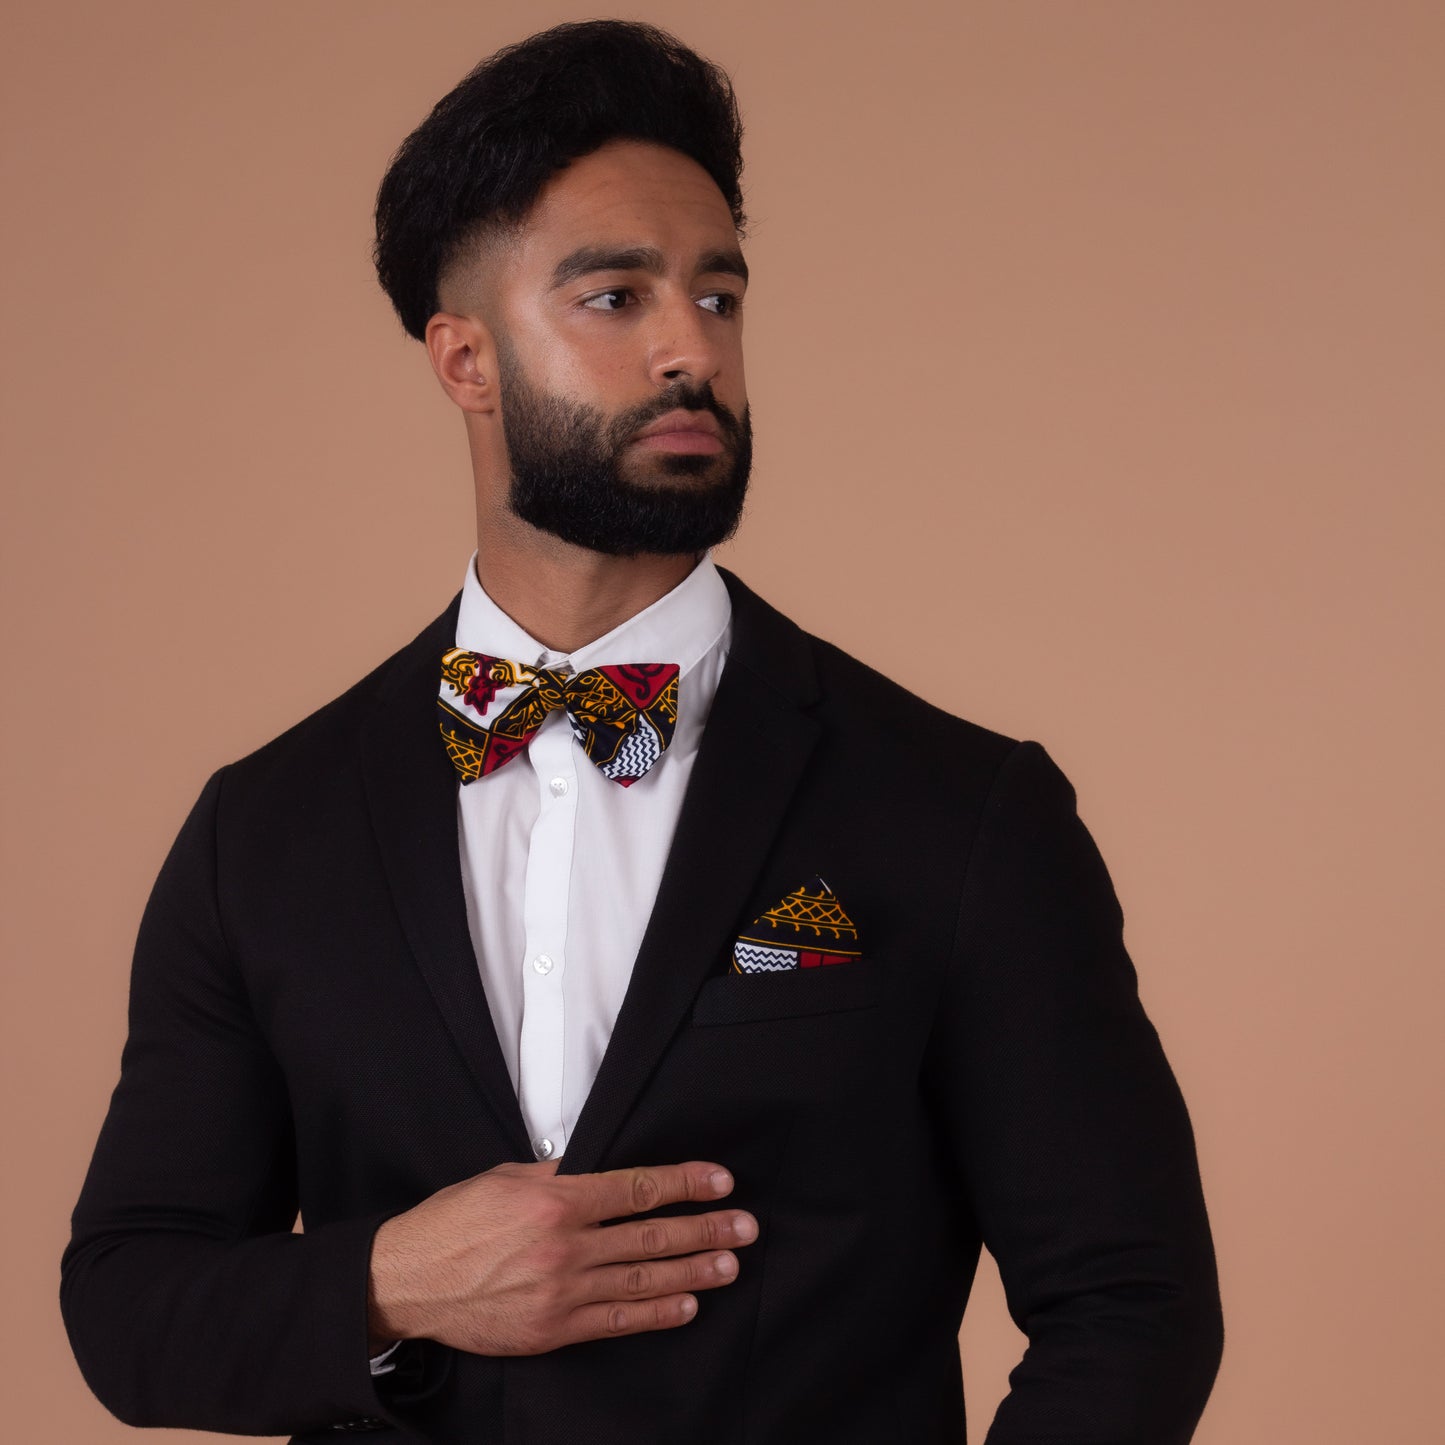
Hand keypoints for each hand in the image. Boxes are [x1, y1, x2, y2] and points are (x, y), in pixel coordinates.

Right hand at [366, 1159, 756, 1354]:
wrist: (408, 1279)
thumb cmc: (454, 1221)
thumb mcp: (507, 1177)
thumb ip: (560, 1172)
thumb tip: (604, 1165)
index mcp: (555, 1198)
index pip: (637, 1187)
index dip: (685, 1183)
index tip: (721, 1182)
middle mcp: (565, 1245)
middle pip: (650, 1235)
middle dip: (704, 1230)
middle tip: (746, 1227)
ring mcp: (561, 1291)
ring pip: (642, 1281)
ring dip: (692, 1272)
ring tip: (729, 1265)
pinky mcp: (552, 1329)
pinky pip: (615, 1320)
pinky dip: (655, 1314)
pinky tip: (686, 1305)